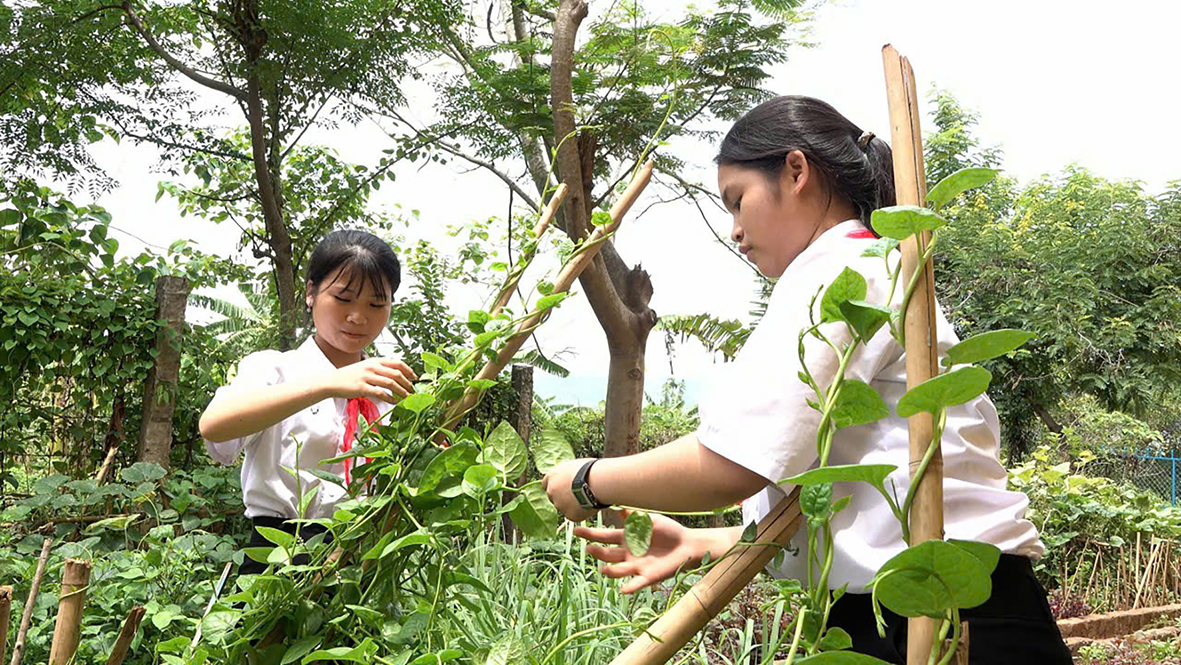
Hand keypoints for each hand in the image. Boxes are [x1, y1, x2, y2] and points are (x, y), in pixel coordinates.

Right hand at [326, 357, 416, 404]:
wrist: (332, 381)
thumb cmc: (349, 375)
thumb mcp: (365, 366)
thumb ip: (379, 368)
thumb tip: (395, 374)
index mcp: (375, 360)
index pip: (397, 362)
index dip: (408, 370)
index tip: (414, 377)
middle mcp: (372, 367)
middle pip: (396, 373)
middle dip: (407, 382)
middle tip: (413, 389)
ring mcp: (367, 377)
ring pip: (391, 383)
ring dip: (401, 391)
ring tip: (407, 397)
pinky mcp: (362, 387)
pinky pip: (380, 393)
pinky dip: (390, 398)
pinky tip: (394, 402)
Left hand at [542, 458, 598, 522]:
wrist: (598, 482)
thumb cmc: (590, 471)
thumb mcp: (573, 466)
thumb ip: (566, 474)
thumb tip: (568, 476)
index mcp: (551, 477)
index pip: (546, 484)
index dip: (555, 486)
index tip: (561, 487)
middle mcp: (552, 491)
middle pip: (553, 497)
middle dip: (561, 497)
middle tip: (575, 494)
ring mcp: (559, 504)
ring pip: (563, 507)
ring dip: (571, 505)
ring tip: (586, 498)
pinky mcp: (569, 515)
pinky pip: (573, 515)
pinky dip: (580, 512)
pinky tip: (588, 504)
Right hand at [575, 510, 709, 593]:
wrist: (687, 545)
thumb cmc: (668, 530)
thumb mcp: (650, 519)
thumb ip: (634, 515)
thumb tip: (618, 505)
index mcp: (626, 539)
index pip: (604, 536)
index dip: (590, 534)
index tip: (576, 531)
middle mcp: (628, 554)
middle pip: (607, 554)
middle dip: (597, 552)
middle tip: (590, 549)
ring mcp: (636, 566)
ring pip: (618, 571)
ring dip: (610, 571)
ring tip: (604, 568)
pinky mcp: (648, 577)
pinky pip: (636, 584)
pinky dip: (630, 587)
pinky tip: (623, 589)